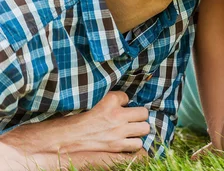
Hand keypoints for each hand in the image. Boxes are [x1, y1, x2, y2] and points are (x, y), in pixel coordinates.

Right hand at [1, 91, 149, 155]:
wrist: (58, 141)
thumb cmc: (69, 121)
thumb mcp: (86, 102)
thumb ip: (102, 99)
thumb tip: (117, 99)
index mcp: (109, 101)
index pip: (126, 97)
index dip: (122, 102)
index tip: (116, 106)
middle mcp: (117, 115)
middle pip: (143, 113)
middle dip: (138, 116)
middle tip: (130, 119)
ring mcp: (118, 132)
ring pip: (144, 130)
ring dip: (138, 131)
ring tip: (130, 132)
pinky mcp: (115, 147)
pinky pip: (136, 147)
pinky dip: (134, 146)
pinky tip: (128, 143)